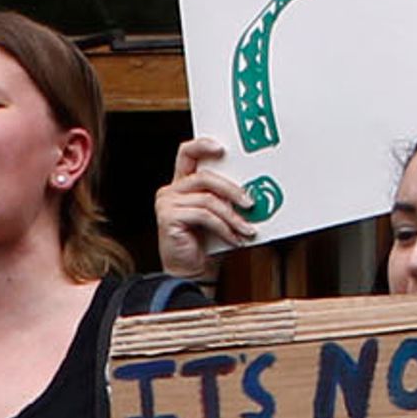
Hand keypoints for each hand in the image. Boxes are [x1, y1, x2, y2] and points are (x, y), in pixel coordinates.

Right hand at [157, 136, 257, 280]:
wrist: (191, 272)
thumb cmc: (206, 244)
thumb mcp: (218, 214)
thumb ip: (225, 198)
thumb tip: (250, 189)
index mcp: (181, 185)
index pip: (187, 153)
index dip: (203, 145)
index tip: (223, 149)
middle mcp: (170, 191)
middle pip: (204, 176)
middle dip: (232, 189)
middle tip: (250, 202)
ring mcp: (166, 204)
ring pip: (208, 199)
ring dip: (232, 216)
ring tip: (246, 229)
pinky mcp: (168, 218)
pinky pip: (204, 215)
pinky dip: (224, 228)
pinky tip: (234, 238)